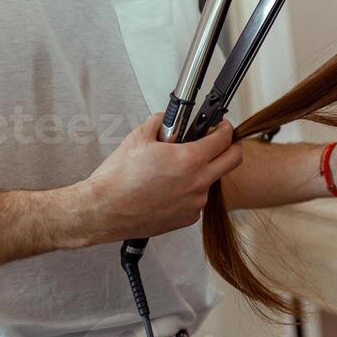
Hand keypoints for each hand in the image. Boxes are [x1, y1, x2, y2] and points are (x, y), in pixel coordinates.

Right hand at [83, 113, 242, 242]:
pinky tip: (168, 189)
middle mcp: (198, 182)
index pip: (224, 139)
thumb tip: (166, 118)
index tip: (223, 126)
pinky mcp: (188, 218)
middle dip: (232, 147)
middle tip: (223, 142)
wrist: (102, 210)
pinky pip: (196, 200)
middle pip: (233, 160)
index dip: (226, 128)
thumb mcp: (138, 138)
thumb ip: (159, 124)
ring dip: (203, 172)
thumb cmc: (117, 179)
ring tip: (176, 170)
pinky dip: (188, 192)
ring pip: (211, 181)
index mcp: (190, 159)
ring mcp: (195, 202)